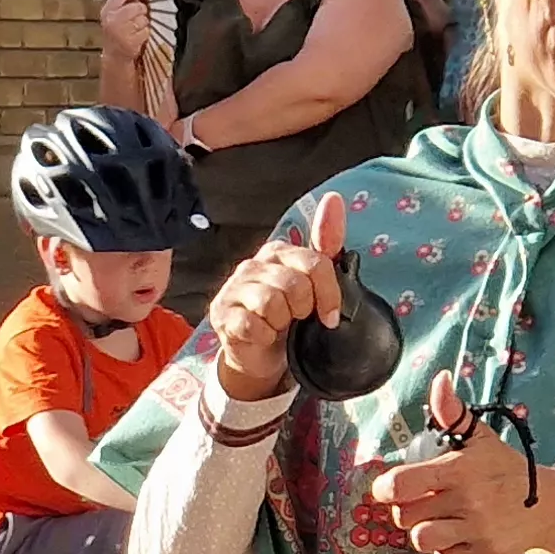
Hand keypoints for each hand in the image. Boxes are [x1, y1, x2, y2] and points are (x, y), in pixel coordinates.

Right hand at [100, 0, 153, 63]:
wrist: (115, 55)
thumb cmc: (116, 31)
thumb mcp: (112, 13)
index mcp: (106, 11)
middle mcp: (112, 20)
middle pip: (138, 7)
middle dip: (140, 11)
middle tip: (135, 18)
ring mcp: (122, 32)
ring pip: (144, 19)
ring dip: (143, 24)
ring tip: (135, 29)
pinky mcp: (131, 42)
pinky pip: (147, 31)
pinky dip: (145, 34)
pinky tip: (137, 37)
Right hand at [207, 192, 347, 399]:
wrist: (261, 355)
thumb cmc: (289, 317)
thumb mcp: (313, 282)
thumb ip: (327, 243)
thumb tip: (334, 198)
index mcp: (278, 252)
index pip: (315, 264)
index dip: (329, 294)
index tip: (330, 316)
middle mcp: (253, 265)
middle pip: (296, 285)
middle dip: (303, 310)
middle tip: (296, 319)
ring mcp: (234, 288)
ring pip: (271, 303)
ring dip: (281, 324)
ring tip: (277, 326)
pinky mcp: (220, 313)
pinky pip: (251, 325)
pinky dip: (264, 336)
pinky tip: (263, 336)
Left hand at [365, 375, 554, 553]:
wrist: (550, 506)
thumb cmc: (506, 470)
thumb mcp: (481, 438)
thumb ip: (452, 412)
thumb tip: (440, 380)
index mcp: (460, 469)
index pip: (402, 484)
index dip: (386, 488)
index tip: (390, 487)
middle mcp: (467, 501)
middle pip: (406, 515)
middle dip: (408, 509)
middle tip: (424, 502)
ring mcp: (476, 530)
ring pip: (421, 540)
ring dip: (424, 531)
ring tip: (438, 521)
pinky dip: (444, 551)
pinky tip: (456, 536)